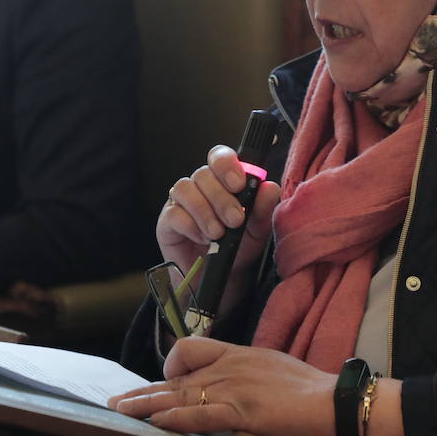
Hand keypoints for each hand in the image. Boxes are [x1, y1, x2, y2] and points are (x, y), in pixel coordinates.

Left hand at [108, 337, 335, 435]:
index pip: (193, 350)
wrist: (334, 403)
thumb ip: (247, 378)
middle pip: (177, 376)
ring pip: (181, 395)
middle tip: (119, 400)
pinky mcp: (241, 412)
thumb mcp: (272, 370)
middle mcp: (231, 367)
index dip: (171, 366)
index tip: (161, 381)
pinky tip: (157, 424)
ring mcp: (234, 388)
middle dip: (145, 390)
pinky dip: (175, 420)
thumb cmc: (310, 391)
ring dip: (147, 404)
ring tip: (122, 411)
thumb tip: (231, 394)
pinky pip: (200, 415)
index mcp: (239, 354)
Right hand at [159, 145, 279, 294]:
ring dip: (205, 211)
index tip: (239, 184)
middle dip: (221, 197)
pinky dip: (190, 225)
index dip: (226, 165)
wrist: (223, 278)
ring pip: (185, 188)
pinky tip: (203, 238)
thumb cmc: (240, 247)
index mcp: (223, 181)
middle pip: (203, 174)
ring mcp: (181, 202)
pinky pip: (173, 213)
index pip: (219, 157)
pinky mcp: (167, 222)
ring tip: (218, 233)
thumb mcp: (258, 230)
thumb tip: (269, 187)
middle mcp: (200, 186)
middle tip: (235, 220)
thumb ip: (263, 208)